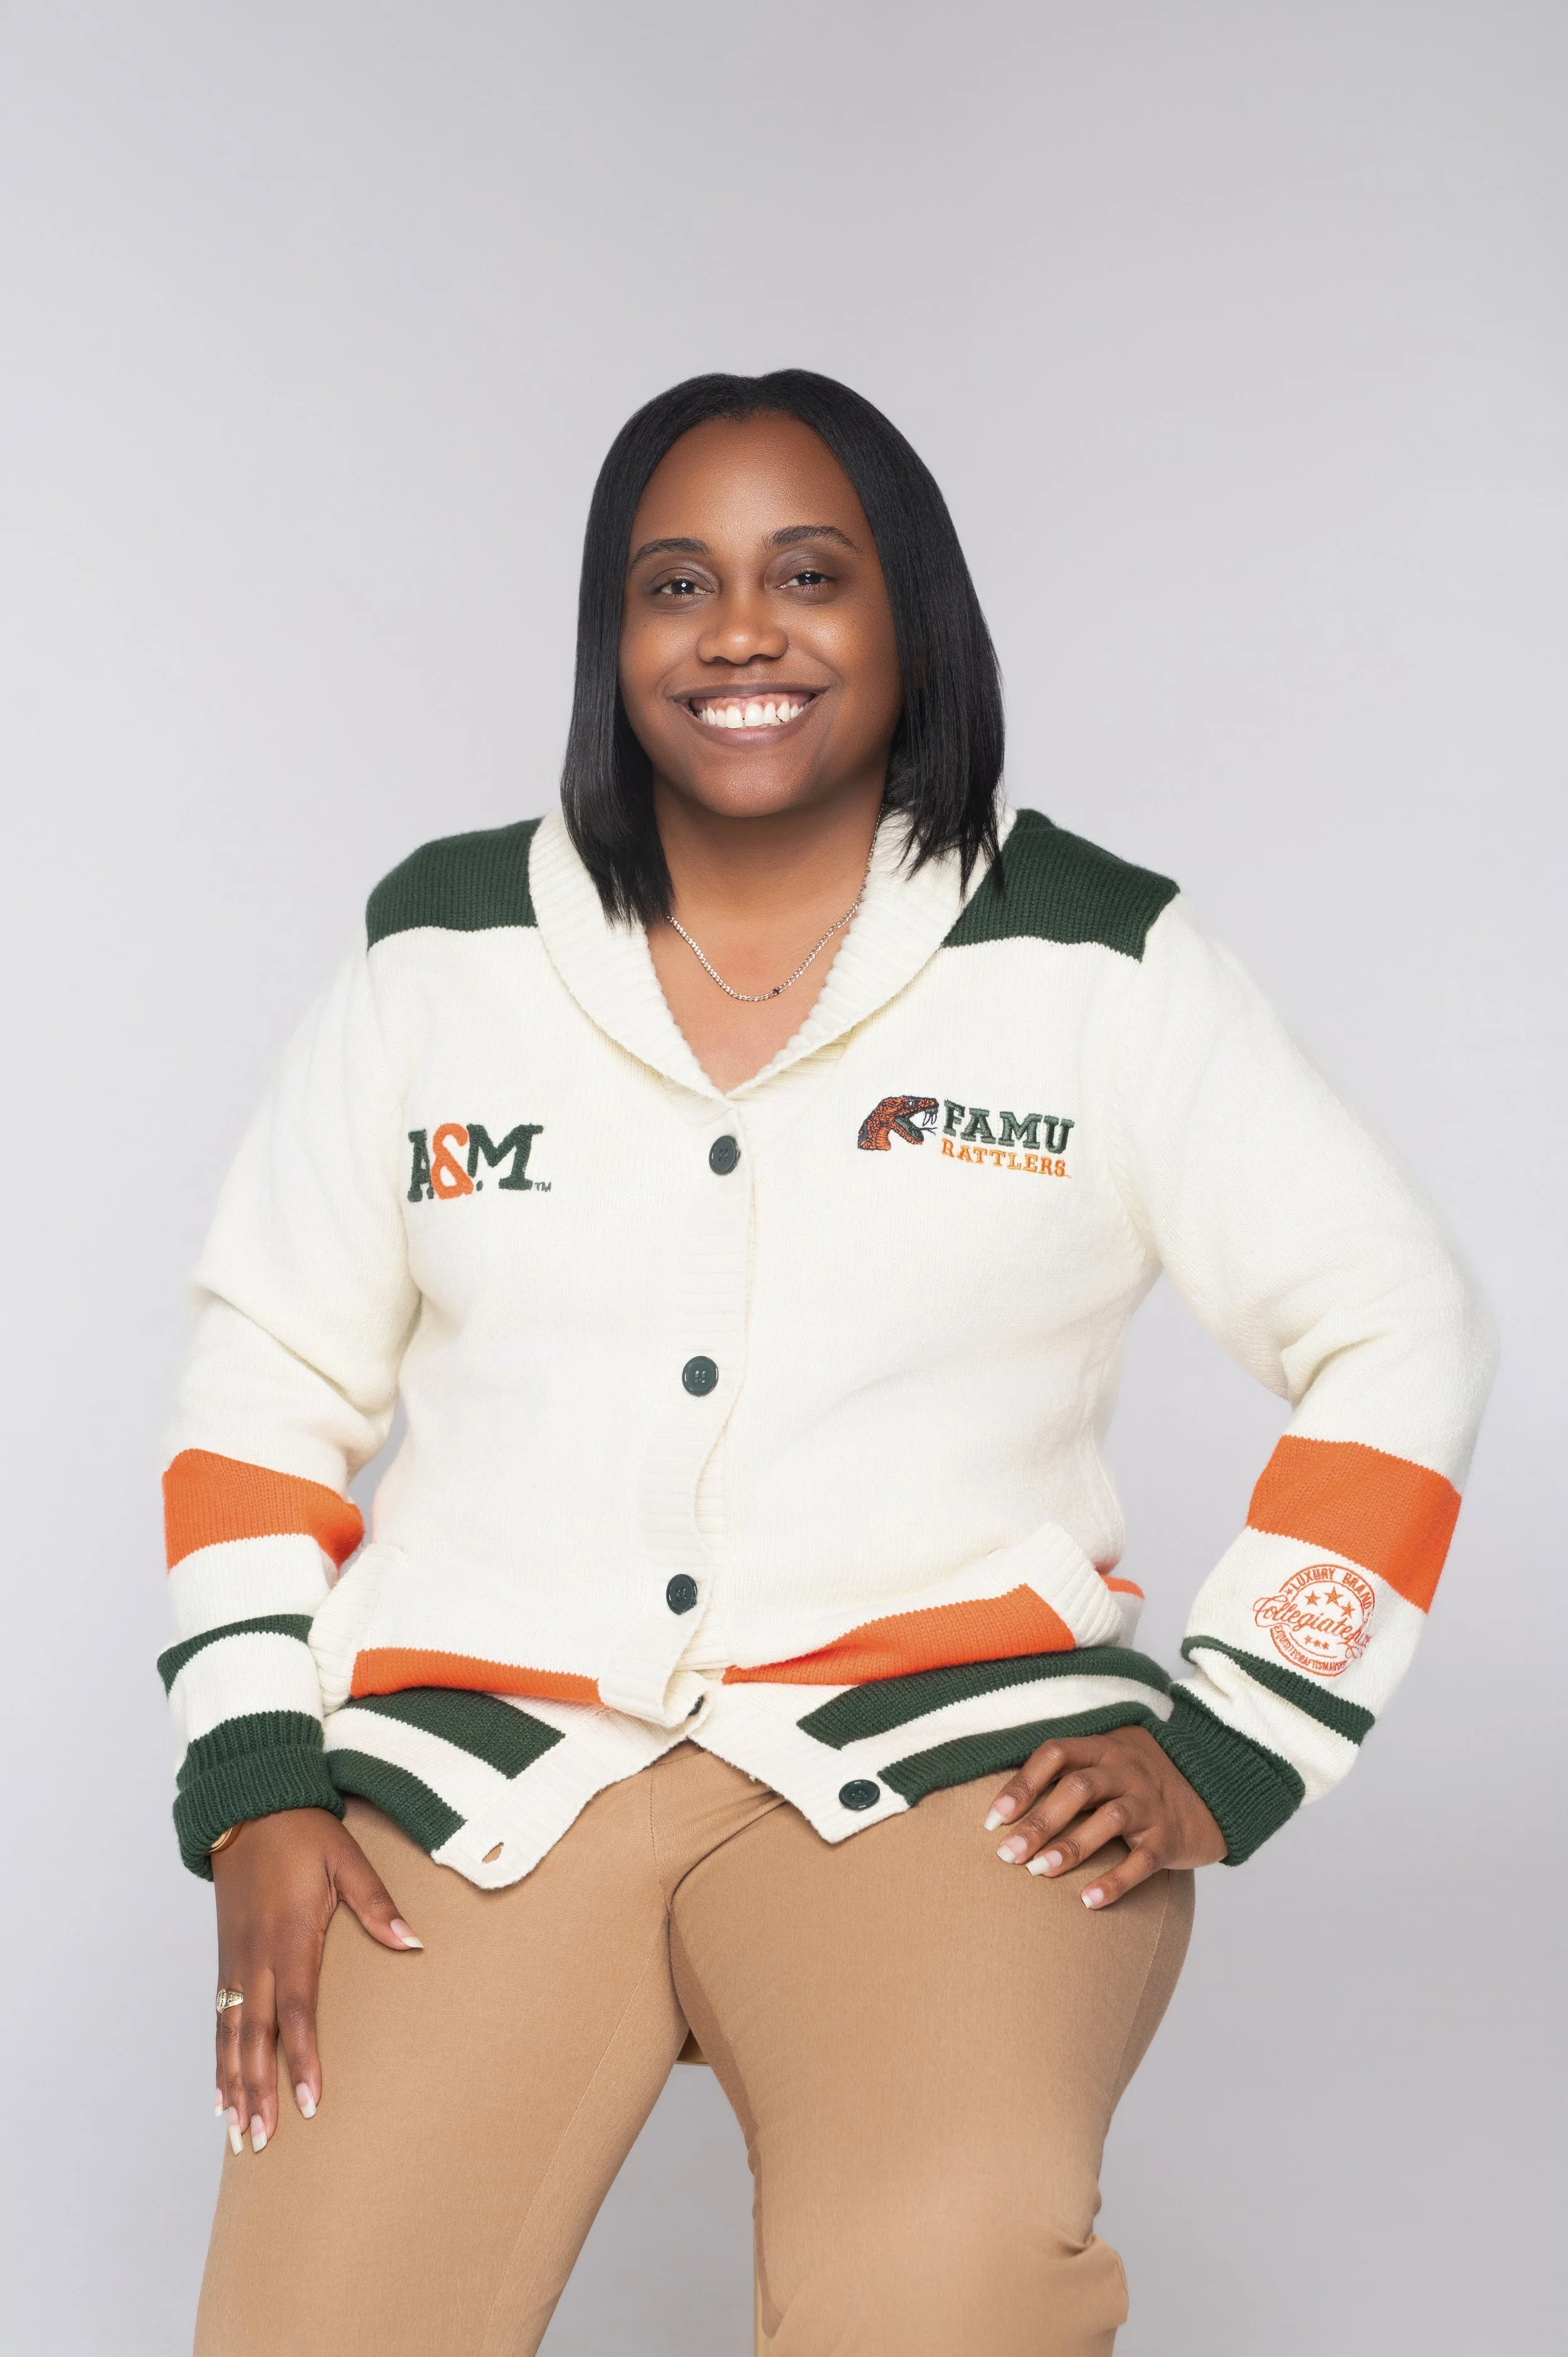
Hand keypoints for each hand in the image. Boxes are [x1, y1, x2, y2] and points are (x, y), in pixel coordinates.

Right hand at [212, 1808, 421, 2154]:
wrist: (249, 1807)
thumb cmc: (304, 1834)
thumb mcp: (347, 1859)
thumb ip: (377, 1904)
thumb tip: (413, 1941)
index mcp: (290, 1937)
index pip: (298, 2010)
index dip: (302, 2058)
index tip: (309, 2101)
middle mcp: (257, 1957)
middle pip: (256, 2036)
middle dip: (259, 2091)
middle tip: (264, 2141)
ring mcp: (236, 1961)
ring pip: (232, 2035)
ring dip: (234, 2085)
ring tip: (239, 2133)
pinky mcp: (226, 1959)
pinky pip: (220, 2018)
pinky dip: (218, 2058)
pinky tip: (219, 2093)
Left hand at [985, 1724, 1225, 1906]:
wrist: (1213, 1788)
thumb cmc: (1139, 1780)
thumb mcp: (1107, 1761)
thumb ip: (1067, 1776)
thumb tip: (1006, 1813)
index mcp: (1103, 1748)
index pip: (1055, 1754)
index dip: (1021, 1784)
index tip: (993, 1819)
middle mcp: (1126, 1770)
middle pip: (1078, 1788)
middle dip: (1039, 1821)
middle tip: (1006, 1854)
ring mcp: (1150, 1803)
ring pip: (1109, 1819)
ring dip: (1071, 1846)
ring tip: (1037, 1872)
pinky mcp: (1169, 1838)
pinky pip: (1142, 1860)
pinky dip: (1115, 1882)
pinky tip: (1088, 1901)